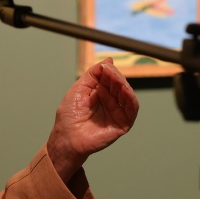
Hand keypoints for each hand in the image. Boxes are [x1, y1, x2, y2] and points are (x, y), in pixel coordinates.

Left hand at [46, 58, 138, 180]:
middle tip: (110, 73)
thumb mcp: (79, 88)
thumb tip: (108, 61)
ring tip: (116, 80)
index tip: (105, 67)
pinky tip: (125, 90)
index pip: (110, 78)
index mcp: (100, 93)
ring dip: (124, 85)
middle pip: (120, 85)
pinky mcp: (122, 124)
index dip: (109, 71)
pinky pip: (132, 109)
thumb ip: (93, 74)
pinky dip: (131, 98)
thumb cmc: (69, 116)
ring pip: (128, 95)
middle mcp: (110, 102)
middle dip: (116, 77)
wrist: (67, 137)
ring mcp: (117, 112)